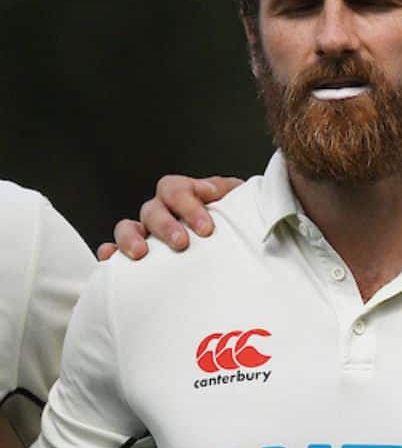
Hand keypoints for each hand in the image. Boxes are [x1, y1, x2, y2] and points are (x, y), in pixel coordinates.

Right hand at [96, 175, 241, 259]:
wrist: (238, 251)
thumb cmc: (237, 227)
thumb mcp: (242, 209)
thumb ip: (241, 198)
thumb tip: (245, 195)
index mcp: (185, 196)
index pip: (176, 189)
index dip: (188, 199)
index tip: (208, 215)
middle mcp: (162, 212)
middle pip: (153, 208)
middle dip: (167, 224)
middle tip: (183, 242)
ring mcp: (146, 233)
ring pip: (127, 226)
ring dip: (131, 237)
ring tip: (142, 253)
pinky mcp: (136, 255)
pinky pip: (114, 251)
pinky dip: (109, 253)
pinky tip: (110, 259)